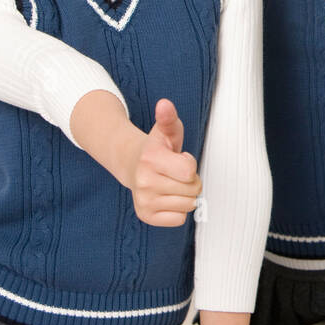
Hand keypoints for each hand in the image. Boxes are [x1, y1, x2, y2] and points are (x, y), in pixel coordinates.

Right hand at [127, 99, 201, 226]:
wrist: (132, 164)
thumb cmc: (157, 148)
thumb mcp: (166, 131)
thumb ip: (168, 118)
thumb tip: (165, 104)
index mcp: (151, 159)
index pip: (190, 171)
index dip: (189, 164)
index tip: (178, 159)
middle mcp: (144, 181)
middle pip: (192, 190)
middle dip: (190, 181)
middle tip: (176, 173)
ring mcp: (143, 201)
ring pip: (187, 205)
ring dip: (185, 195)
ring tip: (171, 183)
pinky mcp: (145, 216)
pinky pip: (179, 219)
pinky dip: (178, 210)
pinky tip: (167, 197)